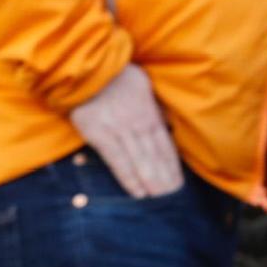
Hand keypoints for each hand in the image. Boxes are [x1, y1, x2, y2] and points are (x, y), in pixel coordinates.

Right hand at [67, 63, 182, 198]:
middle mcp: (138, 124)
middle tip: (174, 198)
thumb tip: (164, 119)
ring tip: (160, 200)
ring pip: (140, 161)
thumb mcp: (143, 85)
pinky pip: (117, 161)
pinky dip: (128, 178)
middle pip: (155, 156)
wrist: (87, 66)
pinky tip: (138, 193)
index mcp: (149, 112)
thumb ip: (153, 105)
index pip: (165, 144)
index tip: (179, 182)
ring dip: (151, 182)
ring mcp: (119, 130)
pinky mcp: (100, 134)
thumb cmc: (115, 73)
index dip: (172, 165)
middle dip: (165, 178)